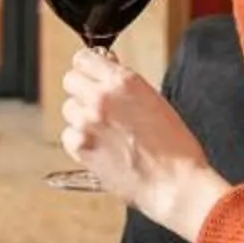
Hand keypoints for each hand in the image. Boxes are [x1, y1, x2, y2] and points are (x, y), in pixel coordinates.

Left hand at [61, 48, 231, 237]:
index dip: (88, 67)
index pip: (83, 58)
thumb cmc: (175, 147)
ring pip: (68, 108)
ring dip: (81, 116)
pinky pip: (68, 135)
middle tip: (97, 104)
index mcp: (123, 81)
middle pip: (70, 80)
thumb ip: (125, 86)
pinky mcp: (80, 147)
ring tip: (105, 131)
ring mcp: (87, 122)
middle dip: (82, 89)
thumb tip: (105, 75)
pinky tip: (101, 148)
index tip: (91, 75)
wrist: (175, 184)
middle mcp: (101, 97)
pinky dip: (80, 141)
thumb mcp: (155, 102)